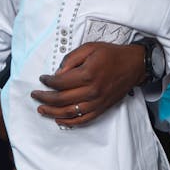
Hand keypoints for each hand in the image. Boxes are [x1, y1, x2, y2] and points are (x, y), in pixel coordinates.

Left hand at [31, 42, 145, 126]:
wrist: (134, 65)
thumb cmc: (112, 54)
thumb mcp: (89, 48)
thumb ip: (71, 59)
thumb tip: (57, 73)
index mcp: (88, 74)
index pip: (60, 82)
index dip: (47, 82)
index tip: (42, 79)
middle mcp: (92, 91)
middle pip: (61, 99)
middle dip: (45, 98)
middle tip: (35, 95)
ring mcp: (97, 102)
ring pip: (70, 112)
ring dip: (52, 113)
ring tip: (41, 109)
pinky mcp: (102, 108)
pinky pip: (83, 119)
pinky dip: (70, 122)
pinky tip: (59, 119)